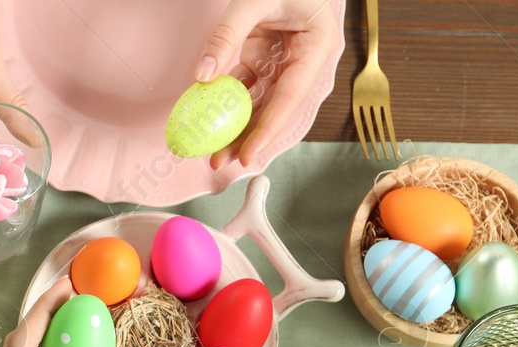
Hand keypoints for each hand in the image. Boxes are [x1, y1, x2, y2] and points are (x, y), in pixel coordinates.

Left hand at [196, 0, 340, 168]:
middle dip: (248, 136)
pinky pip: (247, 84)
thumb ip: (227, 35)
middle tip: (221, 160)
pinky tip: (211, 117)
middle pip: (275, 107)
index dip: (267, 129)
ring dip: (237, 124)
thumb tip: (200, 76)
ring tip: (213, 148)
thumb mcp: (255, 0)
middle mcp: (304, 59)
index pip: (289, 97)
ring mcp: (285, 59)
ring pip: (261, 100)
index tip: (247, 155)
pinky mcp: (266, 55)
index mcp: (317, 46)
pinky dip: (228, 100)